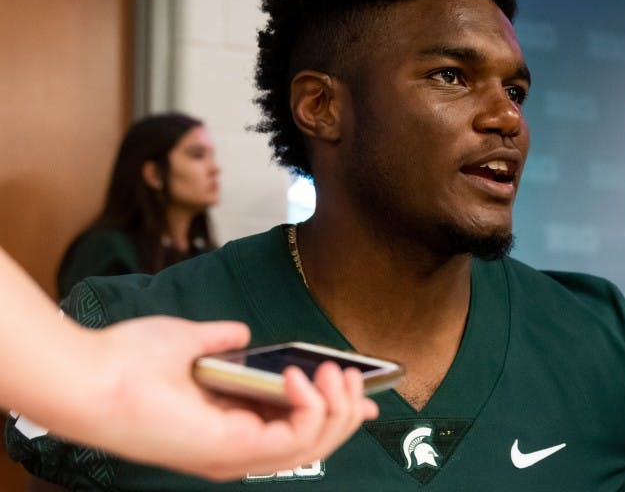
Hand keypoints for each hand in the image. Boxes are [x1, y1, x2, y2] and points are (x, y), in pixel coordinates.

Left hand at [81, 317, 377, 479]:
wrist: (91, 374)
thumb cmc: (126, 363)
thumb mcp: (188, 341)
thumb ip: (220, 340)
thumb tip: (244, 334)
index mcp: (228, 427)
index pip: (297, 433)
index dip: (337, 417)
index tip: (368, 397)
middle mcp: (236, 450)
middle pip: (314, 444)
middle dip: (346, 410)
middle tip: (352, 374)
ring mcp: (234, 455)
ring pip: (312, 447)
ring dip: (337, 408)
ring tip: (336, 371)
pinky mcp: (230, 450)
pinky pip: (294, 438)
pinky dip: (310, 406)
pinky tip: (302, 374)